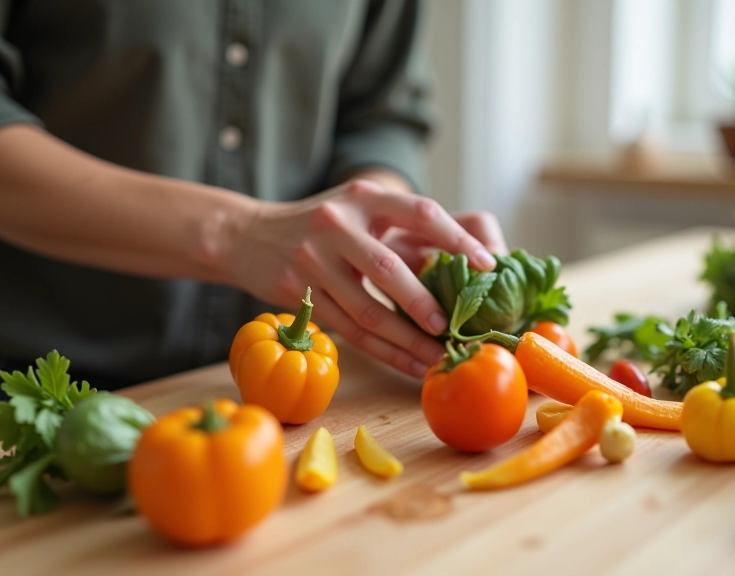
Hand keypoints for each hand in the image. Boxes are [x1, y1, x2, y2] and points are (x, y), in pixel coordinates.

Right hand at [231, 179, 496, 376]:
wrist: (246, 235)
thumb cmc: (319, 226)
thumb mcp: (357, 208)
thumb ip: (400, 226)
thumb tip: (467, 259)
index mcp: (363, 197)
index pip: (420, 212)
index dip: (457, 239)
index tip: (488, 265)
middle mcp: (337, 224)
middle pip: (389, 269)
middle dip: (425, 303)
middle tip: (455, 328)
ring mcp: (313, 260)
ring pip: (367, 310)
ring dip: (406, 340)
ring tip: (437, 358)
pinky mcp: (298, 293)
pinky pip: (349, 330)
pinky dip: (383, 351)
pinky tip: (409, 364)